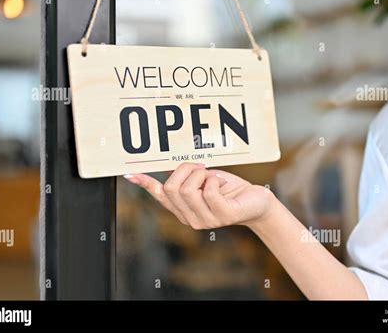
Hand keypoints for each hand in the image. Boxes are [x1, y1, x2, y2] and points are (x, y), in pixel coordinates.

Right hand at [124, 162, 275, 229]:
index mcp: (183, 209)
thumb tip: (169, 168)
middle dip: (186, 170)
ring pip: (187, 189)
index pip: (160, 195)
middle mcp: (190, 218)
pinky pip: (208, 190)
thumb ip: (188, 179)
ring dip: (201, 174)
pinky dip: (214, 180)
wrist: (256, 202)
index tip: (130, 173)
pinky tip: (221, 184)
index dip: (145, 183)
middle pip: (172, 187)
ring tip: (213, 177)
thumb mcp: (205, 181)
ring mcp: (205, 220)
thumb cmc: (230, 190)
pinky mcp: (222, 216)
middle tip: (202, 168)